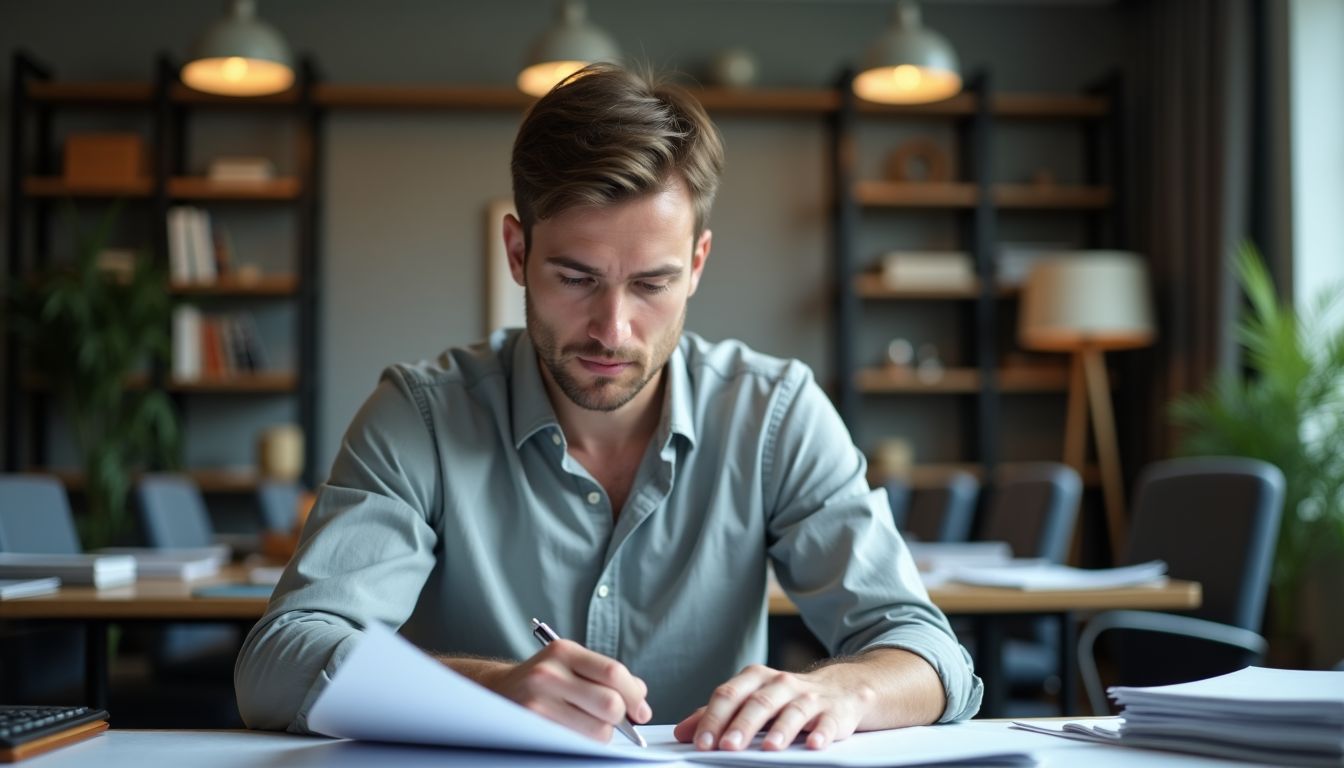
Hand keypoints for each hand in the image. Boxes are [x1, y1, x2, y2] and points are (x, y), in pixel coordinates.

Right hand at [482, 639, 651, 741]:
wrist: (495, 692)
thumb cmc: (542, 681)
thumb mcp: (569, 664)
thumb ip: (606, 675)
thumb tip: (640, 696)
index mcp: (563, 651)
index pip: (613, 672)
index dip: (635, 695)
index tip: (641, 710)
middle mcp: (549, 674)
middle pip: (610, 704)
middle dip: (622, 718)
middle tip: (621, 721)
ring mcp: (538, 703)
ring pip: (598, 730)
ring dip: (603, 734)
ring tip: (589, 725)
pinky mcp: (533, 728)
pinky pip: (578, 744)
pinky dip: (585, 743)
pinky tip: (575, 732)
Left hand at [673, 664, 874, 751]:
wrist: (842, 688)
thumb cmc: (786, 697)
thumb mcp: (752, 699)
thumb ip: (718, 715)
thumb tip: (682, 733)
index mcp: (756, 679)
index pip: (729, 695)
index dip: (713, 718)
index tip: (700, 743)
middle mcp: (782, 683)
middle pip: (758, 702)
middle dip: (742, 725)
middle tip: (726, 746)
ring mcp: (810, 696)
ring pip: (793, 710)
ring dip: (780, 730)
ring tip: (768, 749)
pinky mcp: (835, 712)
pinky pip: (828, 722)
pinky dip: (821, 733)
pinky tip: (814, 745)